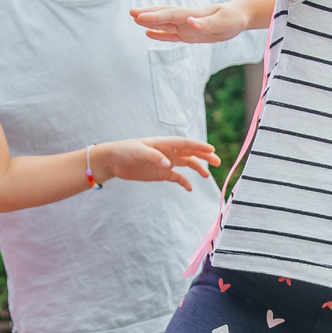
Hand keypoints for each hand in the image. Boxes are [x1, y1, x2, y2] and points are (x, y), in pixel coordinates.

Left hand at [95, 137, 220, 190]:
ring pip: (187, 164)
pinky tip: (190, 188)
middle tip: (217, 161)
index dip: (199, 146)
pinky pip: (177, 177)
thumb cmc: (125, 151)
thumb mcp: (138, 152)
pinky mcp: (161, 173)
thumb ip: (153, 156)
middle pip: (190, 152)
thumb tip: (167, 164)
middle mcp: (168, 152)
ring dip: (198, 168)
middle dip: (204, 156)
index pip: (186, 144)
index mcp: (164, 143)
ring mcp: (166, 162)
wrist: (114, 160)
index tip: (212, 150)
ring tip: (207, 176)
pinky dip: (184, 182)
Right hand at [133, 1, 251, 44]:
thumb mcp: (223, 22)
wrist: (239, 16)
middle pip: (163, 15)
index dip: (154, 16)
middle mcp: (187, 19)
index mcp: (193, 15)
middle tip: (130, 12)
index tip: (139, 15)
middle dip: (147, 14)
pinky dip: (159, 34)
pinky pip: (171, 34)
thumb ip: (206, 23)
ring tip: (134, 19)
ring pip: (164, 23)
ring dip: (150, 21)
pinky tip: (148, 33)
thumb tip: (191, 22)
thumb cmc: (232, 18)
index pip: (170, 15)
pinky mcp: (189, 34)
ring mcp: (187, 26)